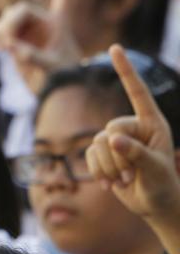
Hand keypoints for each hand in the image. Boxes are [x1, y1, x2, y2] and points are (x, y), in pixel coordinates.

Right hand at [0, 0, 82, 94]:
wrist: (54, 88)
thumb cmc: (62, 76)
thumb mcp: (52, 67)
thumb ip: (34, 56)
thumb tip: (14, 50)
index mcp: (60, 20)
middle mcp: (42, 19)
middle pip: (20, 9)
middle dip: (11, 24)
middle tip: (6, 43)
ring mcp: (27, 28)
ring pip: (7, 18)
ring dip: (2, 31)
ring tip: (4, 49)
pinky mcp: (15, 38)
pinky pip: (0, 31)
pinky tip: (0, 48)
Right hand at [86, 45, 179, 220]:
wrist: (155, 205)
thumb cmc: (163, 185)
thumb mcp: (156, 170)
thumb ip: (136, 153)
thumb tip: (112, 139)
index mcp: (153, 123)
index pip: (137, 92)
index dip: (125, 70)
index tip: (114, 48)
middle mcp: (133, 128)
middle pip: (110, 129)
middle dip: (118, 156)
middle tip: (130, 175)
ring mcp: (116, 141)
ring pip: (97, 144)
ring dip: (108, 167)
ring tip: (124, 180)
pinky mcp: (103, 154)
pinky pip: (90, 155)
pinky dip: (98, 171)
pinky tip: (110, 184)